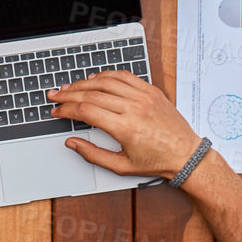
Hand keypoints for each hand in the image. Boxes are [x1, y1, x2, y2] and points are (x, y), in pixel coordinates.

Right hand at [48, 70, 200, 178]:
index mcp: (125, 128)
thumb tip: (72, 143)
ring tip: (70, 87)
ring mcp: (144, 96)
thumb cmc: (157, 162)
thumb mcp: (121, 166)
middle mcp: (134, 108)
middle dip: (68, 94)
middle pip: (91, 94)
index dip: (66, 110)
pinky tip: (95, 79)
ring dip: (84, 82)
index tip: (56, 111)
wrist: (186, 155)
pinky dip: (107, 75)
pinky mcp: (151, 90)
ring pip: (106, 81)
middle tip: (55, 95)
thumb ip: (93, 154)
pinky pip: (125, 76)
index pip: (86, 111)